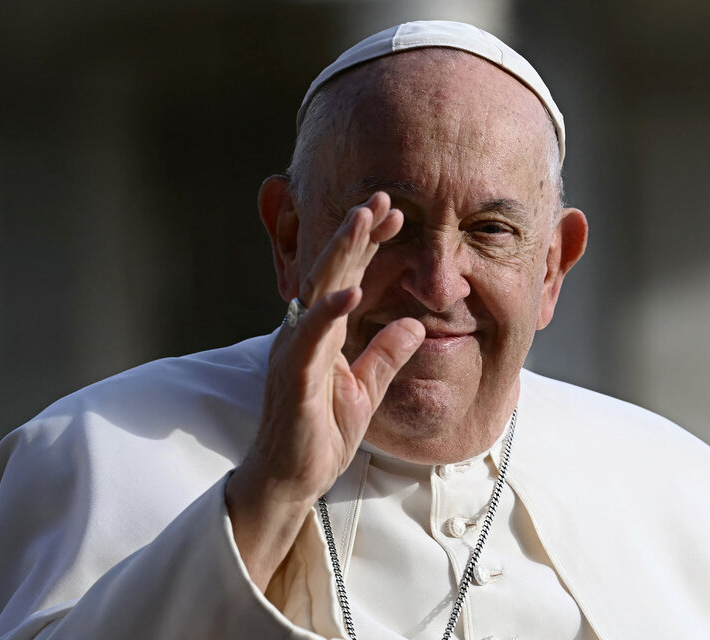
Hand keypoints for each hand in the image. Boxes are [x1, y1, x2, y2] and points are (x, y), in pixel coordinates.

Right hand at [226, 191, 424, 586]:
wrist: (293, 479)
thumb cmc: (322, 433)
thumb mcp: (367, 389)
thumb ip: (388, 354)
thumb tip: (415, 323)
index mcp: (323, 332)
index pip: (348, 277)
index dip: (370, 245)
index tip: (398, 216)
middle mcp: (305, 332)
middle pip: (332, 271)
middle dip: (356, 232)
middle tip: (382, 197)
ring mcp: (296, 350)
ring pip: (318, 290)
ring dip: (342, 253)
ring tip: (365, 220)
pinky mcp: (294, 376)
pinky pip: (311, 338)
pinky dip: (330, 312)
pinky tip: (351, 290)